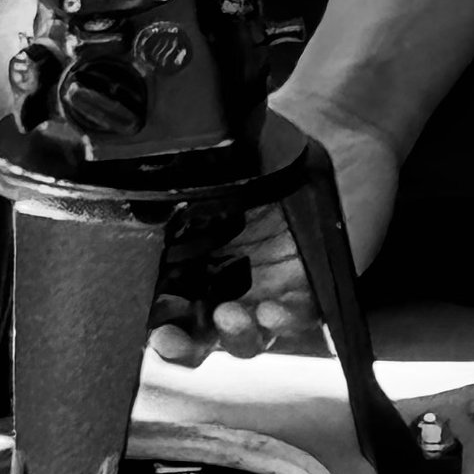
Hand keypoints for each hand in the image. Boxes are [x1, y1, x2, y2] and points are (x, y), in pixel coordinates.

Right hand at [147, 95, 402, 364]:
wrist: (339, 127)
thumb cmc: (274, 148)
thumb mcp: (219, 172)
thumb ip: (181, 197)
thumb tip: (134, 206)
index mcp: (200, 258)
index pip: (167, 305)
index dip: (153, 321)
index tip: (140, 322)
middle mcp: (232, 282)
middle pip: (199, 334)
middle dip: (181, 346)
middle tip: (168, 339)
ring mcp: (270, 289)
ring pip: (246, 337)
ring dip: (232, 336)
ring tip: (229, 315)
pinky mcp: (313, 289)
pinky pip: (296, 319)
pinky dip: (281, 322)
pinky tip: (271, 311)